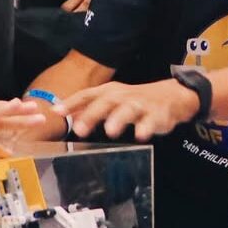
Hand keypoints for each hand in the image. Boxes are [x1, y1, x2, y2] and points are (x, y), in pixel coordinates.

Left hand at [56, 79, 199, 139]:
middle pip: (105, 103)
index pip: (87, 95)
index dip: (71, 103)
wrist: (171, 95)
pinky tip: (140, 135)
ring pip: (128, 110)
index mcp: (109, 92)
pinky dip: (146, 127)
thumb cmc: (133, 99)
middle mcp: (122, 96)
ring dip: (118, 119)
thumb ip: (84, 105)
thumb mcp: (109, 98)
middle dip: (92, 115)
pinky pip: (151, 121)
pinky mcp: (157, 114)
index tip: (56, 111)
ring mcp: (140, 104)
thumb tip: (57, 109)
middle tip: (80, 128)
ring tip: (110, 131)